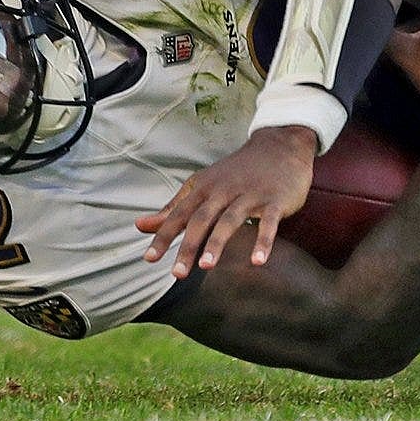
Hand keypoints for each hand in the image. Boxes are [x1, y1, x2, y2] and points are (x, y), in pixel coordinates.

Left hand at [136, 125, 316, 275]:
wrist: (280, 146)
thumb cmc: (237, 172)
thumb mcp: (202, 185)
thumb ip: (174, 208)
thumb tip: (139, 226)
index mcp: (204, 187)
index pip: (179, 214)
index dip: (163, 236)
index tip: (149, 259)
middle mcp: (224, 190)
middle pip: (202, 219)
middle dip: (188, 246)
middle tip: (177, 274)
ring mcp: (250, 195)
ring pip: (230, 220)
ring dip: (217, 243)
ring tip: (206, 267)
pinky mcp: (275, 200)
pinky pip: (268, 222)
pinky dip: (263, 241)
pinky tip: (257, 261)